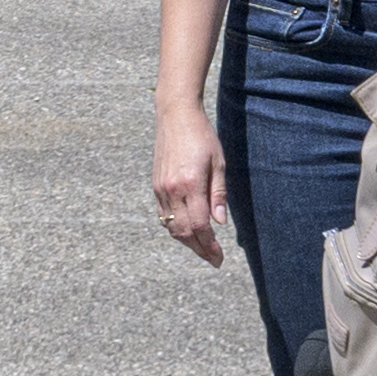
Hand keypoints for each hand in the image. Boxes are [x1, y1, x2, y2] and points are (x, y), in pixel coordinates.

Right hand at [150, 101, 232, 263]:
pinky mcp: (155, 185)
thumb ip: (218, 194)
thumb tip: (220, 222)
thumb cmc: (202, 136)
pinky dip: (175, 228)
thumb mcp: (219, 163)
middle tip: (213, 259)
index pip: (199, 225)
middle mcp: (172, 190)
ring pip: (171, 226)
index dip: (209, 245)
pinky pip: (163, 216)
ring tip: (202, 248)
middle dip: (199, 249)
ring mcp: (161, 189)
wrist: (176, 116)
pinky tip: (186, 231)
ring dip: (187, 241)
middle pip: (184, 231)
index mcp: (190, 184)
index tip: (219, 257)